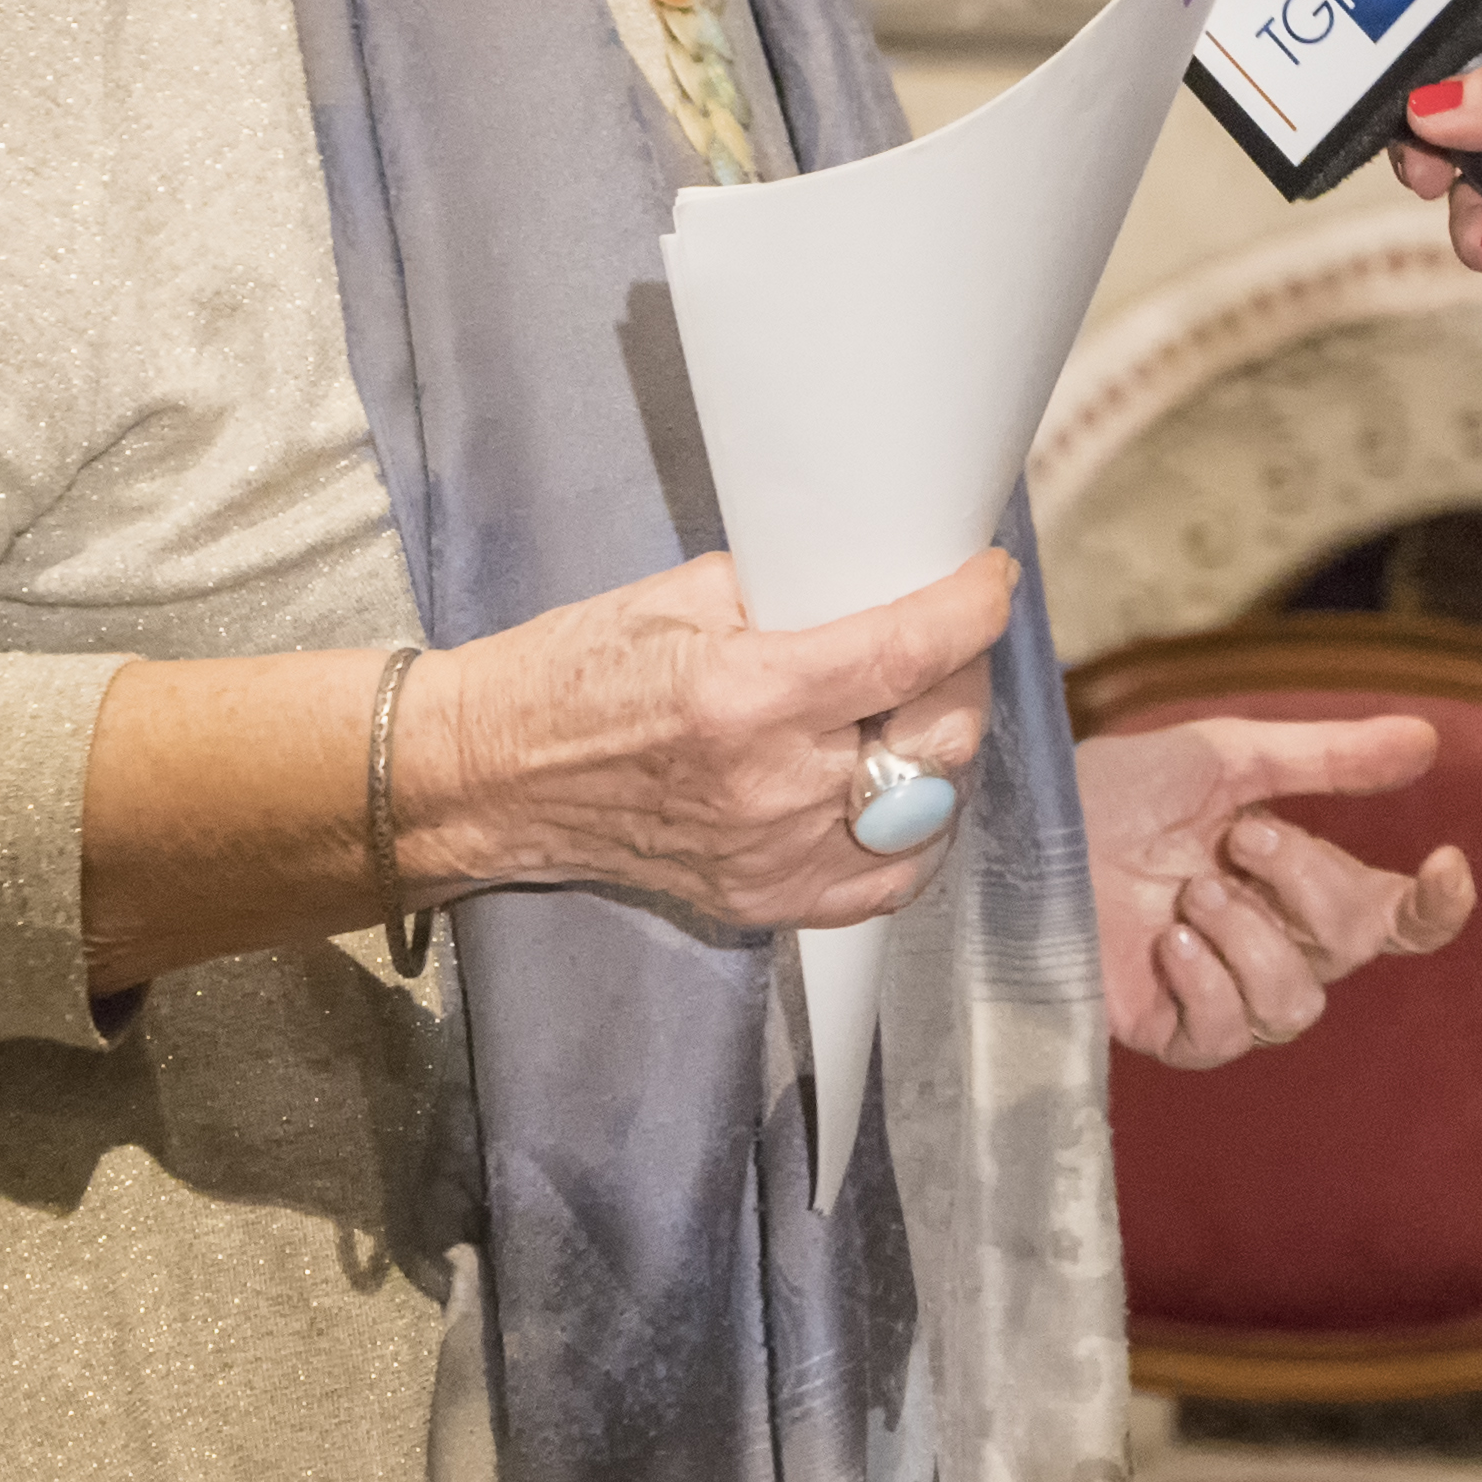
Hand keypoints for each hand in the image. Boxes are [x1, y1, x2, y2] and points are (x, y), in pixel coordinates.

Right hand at [393, 551, 1011, 933]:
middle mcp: (775, 785)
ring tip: (908, 713)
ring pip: (929, 809)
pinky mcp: (764, 901)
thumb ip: (791, 598)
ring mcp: (774, 855)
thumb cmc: (575, 672)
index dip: (973, 608)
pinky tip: (894, 793)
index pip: (910, 653)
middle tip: (941, 645)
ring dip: (936, 753)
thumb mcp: (682, 597)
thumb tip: (877, 586)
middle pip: (939, 734)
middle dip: (959, 676)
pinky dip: (909, 836)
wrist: (491, 776)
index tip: (989, 580)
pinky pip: (885, 881)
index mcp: (752, 695)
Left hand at [1081, 713, 1472, 1064]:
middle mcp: (1275, 944)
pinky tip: (1166, 942)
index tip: (1446, 862)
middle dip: (1305, 883)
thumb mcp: (1225, 756)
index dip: (1436, 906)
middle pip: (1354, 946)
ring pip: (1296, 1004)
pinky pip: (1226, 1035)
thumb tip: (1427, 741)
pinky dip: (1204, 980)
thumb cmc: (1111, 792)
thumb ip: (1327, 758)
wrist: (1019, 834)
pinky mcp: (1172, 1033)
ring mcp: (1225, 995)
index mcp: (1299, 881)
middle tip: (1237, 840)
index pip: (1397, 917)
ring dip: (1247, 938)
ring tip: (1187, 895)